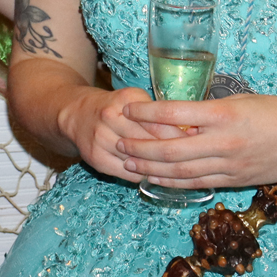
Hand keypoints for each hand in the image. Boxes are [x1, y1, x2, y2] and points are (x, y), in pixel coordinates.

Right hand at [58, 86, 186, 181]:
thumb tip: (193, 131)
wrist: (76, 114)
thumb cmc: (115, 107)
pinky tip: (158, 176)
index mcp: (126, 101)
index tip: (199, 143)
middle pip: (151, 143)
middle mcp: (110, 118)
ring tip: (181, 172)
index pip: (159, 122)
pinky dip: (145, 176)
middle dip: (175, 154)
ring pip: (140, 161)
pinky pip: (129, 173)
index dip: (181, 135)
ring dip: (161, 169)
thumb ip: (159, 113)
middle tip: (196, 161)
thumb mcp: (135, 100)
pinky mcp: (97, 159)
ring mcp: (101, 140)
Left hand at [118, 94, 276, 189]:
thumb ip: (208, 109)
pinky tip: (156, 179)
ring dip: (150, 168)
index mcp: (224, 114)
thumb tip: (176, 113)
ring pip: (181, 171)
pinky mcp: (236, 181)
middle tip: (118, 140)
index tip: (128, 108)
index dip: (146, 112)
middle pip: (171, 148)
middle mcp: (224, 142)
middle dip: (140, 146)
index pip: (174, 113)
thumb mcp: (241, 100)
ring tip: (127, 162)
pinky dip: (173, 182)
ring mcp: (230, 165)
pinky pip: (198, 184)